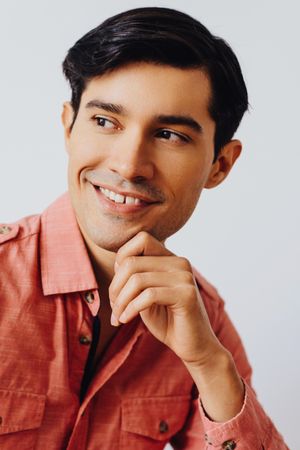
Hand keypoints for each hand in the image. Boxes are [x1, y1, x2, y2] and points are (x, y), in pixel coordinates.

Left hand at [109, 231, 222, 365]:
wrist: (193, 347)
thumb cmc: (167, 321)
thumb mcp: (145, 295)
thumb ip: (135, 276)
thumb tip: (117, 263)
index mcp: (171, 259)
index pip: (141, 239)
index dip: (121, 258)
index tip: (117, 287)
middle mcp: (180, 263)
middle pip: (132, 263)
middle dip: (115, 287)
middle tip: (114, 308)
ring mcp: (185, 277)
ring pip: (137, 279)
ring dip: (121, 301)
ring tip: (118, 317)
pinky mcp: (186, 294)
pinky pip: (148, 295)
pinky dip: (131, 308)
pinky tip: (125, 320)